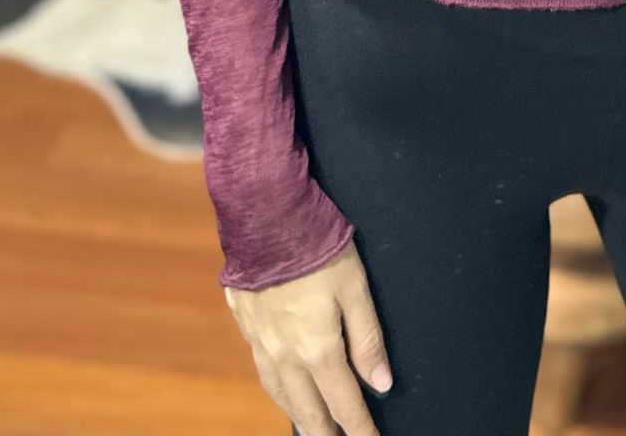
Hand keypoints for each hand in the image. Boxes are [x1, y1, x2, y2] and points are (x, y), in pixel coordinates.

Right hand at [225, 239, 391, 433]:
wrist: (264, 212)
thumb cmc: (317, 245)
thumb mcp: (356, 288)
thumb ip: (367, 338)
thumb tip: (381, 384)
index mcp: (317, 348)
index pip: (344, 403)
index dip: (360, 429)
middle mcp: (285, 354)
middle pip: (308, 408)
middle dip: (326, 431)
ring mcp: (260, 340)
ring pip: (280, 392)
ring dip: (298, 413)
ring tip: (311, 424)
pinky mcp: (244, 321)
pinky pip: (261, 368)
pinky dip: (275, 386)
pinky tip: (280, 383)